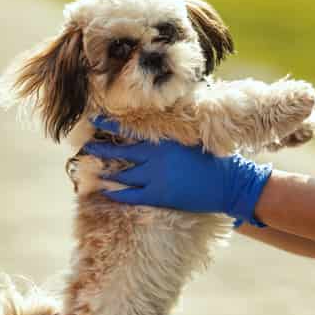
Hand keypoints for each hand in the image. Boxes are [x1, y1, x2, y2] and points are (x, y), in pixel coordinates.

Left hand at [81, 117, 271, 224]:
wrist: (229, 183)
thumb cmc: (214, 159)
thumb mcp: (193, 139)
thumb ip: (173, 134)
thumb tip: (157, 126)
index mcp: (164, 140)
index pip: (130, 129)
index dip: (109, 123)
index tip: (93, 118)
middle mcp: (156, 157)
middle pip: (119, 152)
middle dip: (100, 149)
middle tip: (84, 146)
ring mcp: (156, 177)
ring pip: (122, 174)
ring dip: (104, 171)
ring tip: (89, 168)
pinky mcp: (160, 196)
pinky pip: (130, 195)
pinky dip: (116, 193)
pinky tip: (105, 190)